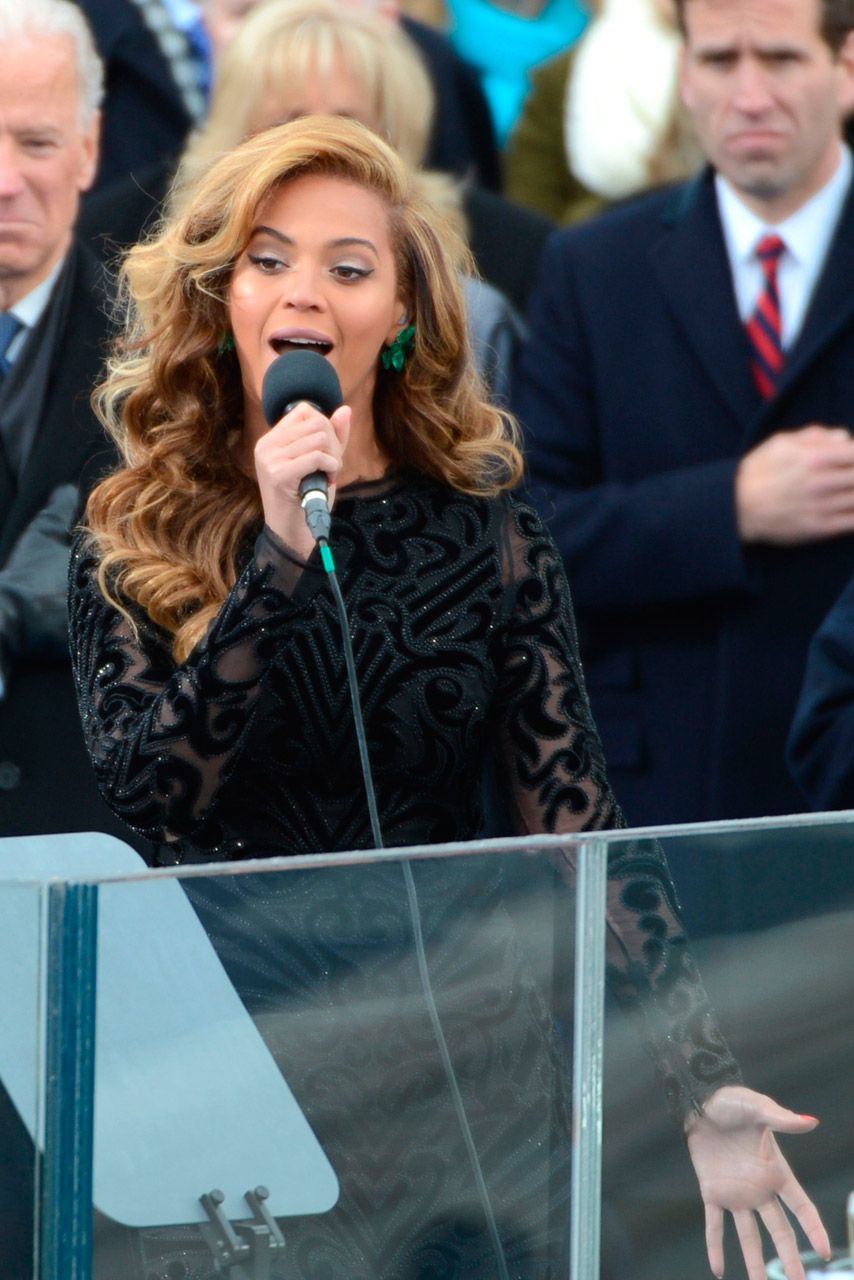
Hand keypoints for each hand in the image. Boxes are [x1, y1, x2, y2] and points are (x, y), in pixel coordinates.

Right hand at [254, 400, 350, 557]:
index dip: (325, 427)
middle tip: (331, 468)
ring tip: (328, 476)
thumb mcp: (321, 463)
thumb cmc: (306, 499)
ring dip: (333, 458)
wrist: (293, 533)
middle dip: (333, 445)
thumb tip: (345, 410)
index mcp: (271, 440)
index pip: (305, 411)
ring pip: (319, 438)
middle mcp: (266, 445)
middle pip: (315, 422)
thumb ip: (333, 437)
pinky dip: (331, 467)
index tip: (327, 453)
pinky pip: (316, 457)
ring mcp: (269, 459)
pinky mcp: (278, 474)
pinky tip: (328, 481)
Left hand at [685, 1085, 829, 1279]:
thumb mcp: (759, 1108)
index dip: (813, 1228)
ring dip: (755, 1262)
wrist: (700, 1101)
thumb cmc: (733, 1102)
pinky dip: (714, 1247)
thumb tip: (811, 1121)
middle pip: (779, 1229)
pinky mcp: (712, 1192)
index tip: (824, 1253)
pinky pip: (714, 1225)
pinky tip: (717, 1270)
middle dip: (789, 1256)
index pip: (801, 1206)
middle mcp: (759, 1189)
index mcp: (776, 1171)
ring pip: (749, 1236)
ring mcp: (736, 1194)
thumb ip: (783, 1119)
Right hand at [736, 425, 853, 543]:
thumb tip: (845, 438)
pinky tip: (852, 506)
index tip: (853, 457)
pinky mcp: (820, 529)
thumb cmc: (758, 472)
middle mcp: (821, 482)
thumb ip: (816, 435)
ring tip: (848, 489)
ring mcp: (822, 507)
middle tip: (849, 475)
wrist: (737, 509)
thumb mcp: (781, 442)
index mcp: (814, 458)